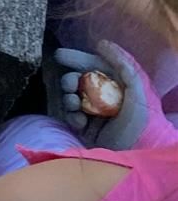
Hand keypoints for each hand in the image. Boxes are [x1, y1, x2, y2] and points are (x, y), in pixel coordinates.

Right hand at [55, 40, 175, 147]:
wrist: (135, 156)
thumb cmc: (140, 123)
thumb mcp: (138, 90)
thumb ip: (124, 65)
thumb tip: (102, 44)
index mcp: (117, 86)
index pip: (94, 67)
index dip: (77, 58)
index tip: (59, 55)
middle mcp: (105, 98)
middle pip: (79, 81)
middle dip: (69, 80)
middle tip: (70, 86)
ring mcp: (94, 113)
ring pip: (72, 97)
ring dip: (69, 99)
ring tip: (74, 105)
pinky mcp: (87, 129)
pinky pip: (71, 117)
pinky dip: (71, 117)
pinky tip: (79, 122)